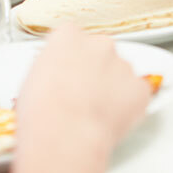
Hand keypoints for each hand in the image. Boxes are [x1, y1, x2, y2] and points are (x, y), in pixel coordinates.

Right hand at [15, 25, 149, 158]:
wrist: (65, 136)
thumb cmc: (43, 112)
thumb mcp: (32, 78)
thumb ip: (52, 66)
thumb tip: (58, 76)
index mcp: (68, 36)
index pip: (72, 37)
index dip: (69, 58)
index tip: (67, 73)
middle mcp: (100, 44)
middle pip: (100, 51)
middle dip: (94, 69)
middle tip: (82, 95)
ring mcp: (123, 65)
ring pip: (120, 72)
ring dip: (112, 87)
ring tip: (94, 113)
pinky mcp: (140, 88)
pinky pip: (137, 93)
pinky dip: (129, 104)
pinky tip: (111, 119)